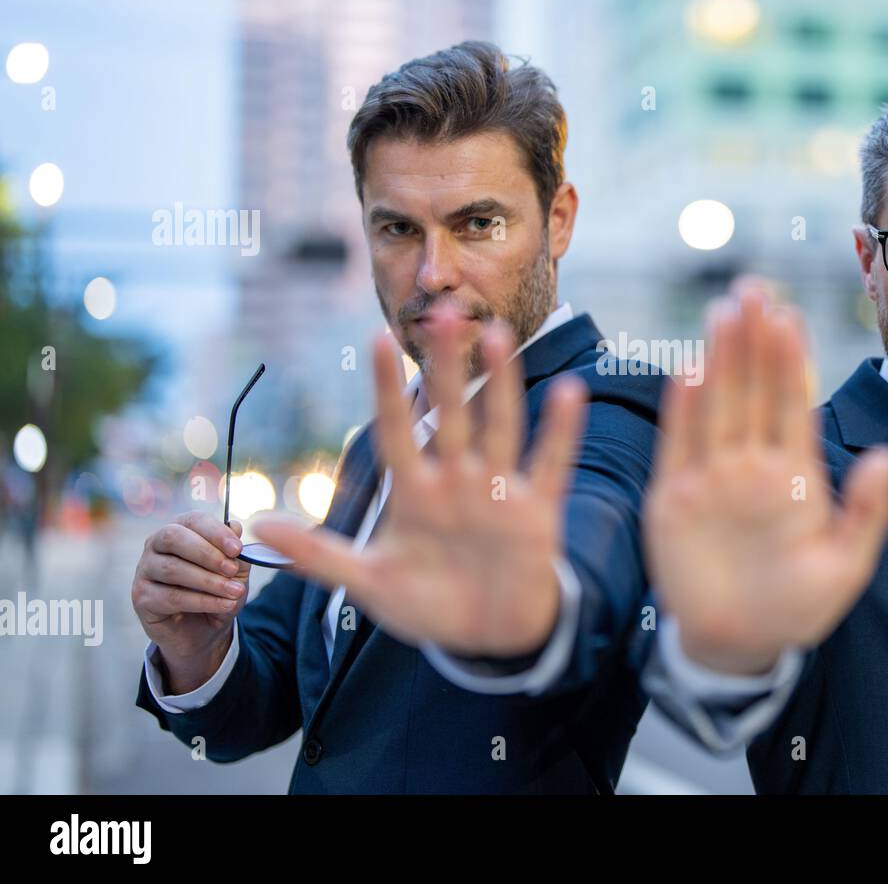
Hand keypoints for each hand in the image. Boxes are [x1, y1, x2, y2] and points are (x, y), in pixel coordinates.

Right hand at [131, 512, 247, 691]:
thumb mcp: (234, 572)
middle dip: (206, 553)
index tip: (238, 549)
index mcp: (180, 529)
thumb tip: (235, 526)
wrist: (205, 630)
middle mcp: (156, 544)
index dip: (216, 532)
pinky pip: (171, 596)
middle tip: (231, 570)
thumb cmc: (217, 591)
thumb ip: (234, 551)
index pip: (193, 520)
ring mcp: (145, 570)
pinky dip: (203, 601)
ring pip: (172, 569)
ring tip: (234, 592)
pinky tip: (224, 605)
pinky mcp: (141, 596)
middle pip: (173, 537)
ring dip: (208, 581)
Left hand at [256, 309, 587, 655]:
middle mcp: (457, 480)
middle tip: (443, 313)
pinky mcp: (537, 510)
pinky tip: (570, 391)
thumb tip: (255, 525)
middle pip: (451, 414)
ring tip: (498, 335)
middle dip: (446, 368)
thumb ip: (318, 556)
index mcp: (414, 493)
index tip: (376, 338)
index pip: (395, 430)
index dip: (386, 388)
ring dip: (500, 384)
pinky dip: (561, 432)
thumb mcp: (369, 583)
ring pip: (499, 427)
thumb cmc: (428, 603)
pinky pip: (550, 465)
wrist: (489, 636)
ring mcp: (498, 491)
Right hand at [644, 285, 887, 674]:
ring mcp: (712, 478)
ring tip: (724, 312)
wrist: (738, 645)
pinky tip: (688, 371)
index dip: (791, 359)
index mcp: (794, 473)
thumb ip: (865, 513)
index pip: (793, 403)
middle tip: (753, 289)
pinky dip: (682, 412)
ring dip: (720, 360)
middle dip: (753, 341)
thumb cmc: (796, 607)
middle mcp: (751, 465)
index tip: (791, 315)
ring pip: (716, 406)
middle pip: (753, 390)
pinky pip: (678, 447)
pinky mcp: (674, 500)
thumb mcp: (844, 567)